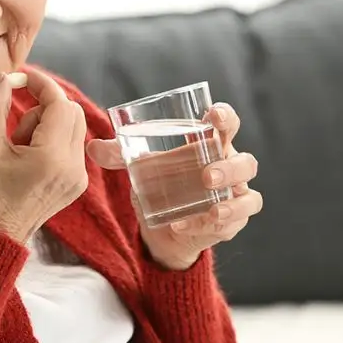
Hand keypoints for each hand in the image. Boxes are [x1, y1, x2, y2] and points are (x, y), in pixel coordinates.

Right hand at [0, 69, 88, 243]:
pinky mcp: (75, 184)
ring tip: (17, 148)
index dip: (40, 84)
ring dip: (45, 125)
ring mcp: (78, 177)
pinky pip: (71, 146)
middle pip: (71, 112)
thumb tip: (2, 77)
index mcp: (52, 157)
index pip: (59, 103)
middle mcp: (73, 167)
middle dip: (43, 107)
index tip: (20, 76)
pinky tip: (27, 159)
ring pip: (72, 128)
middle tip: (14, 127)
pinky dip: (51, 140)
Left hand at [87, 102, 262, 270]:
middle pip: (246, 162)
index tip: (213, 116)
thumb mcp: (141, 167)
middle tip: (206, 175)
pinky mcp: (233, 223)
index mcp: (211, 144)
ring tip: (210, 205)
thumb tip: (93, 147)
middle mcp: (229, 168)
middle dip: (230, 168)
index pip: (228, 123)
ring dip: (231, 200)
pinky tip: (186, 224)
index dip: (225, 117)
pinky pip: (234, 223)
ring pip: (250, 196)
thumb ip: (120, 155)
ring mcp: (236, 197)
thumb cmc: (163, 181)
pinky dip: (213, 224)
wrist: (167, 225)